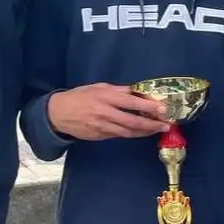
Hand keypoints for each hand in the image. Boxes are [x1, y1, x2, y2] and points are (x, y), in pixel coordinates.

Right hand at [48, 84, 167, 140]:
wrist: (58, 114)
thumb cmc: (79, 97)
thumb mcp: (98, 88)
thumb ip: (118, 91)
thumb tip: (137, 93)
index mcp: (105, 97)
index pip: (131, 102)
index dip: (148, 107)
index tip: (162, 109)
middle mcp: (105, 113)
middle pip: (133, 121)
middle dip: (151, 124)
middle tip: (166, 124)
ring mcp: (102, 127)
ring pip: (128, 132)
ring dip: (144, 131)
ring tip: (157, 129)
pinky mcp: (100, 136)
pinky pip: (119, 135)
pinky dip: (132, 134)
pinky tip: (141, 132)